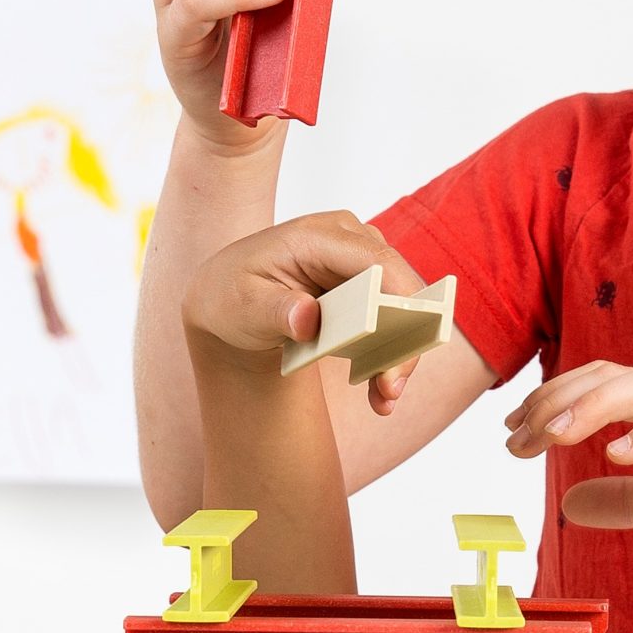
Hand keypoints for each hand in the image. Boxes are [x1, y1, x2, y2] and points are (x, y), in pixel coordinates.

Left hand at [182, 211, 417, 388]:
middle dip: (405, 336)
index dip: (400, 297)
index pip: (374, 260)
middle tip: (391, 386)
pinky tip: (378, 394)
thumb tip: (307, 318)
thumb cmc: (232, 294)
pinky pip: (391, 321)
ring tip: (385, 397)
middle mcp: (348, 240)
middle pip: (398, 285)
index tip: (407, 340)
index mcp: (317, 235)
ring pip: (402, 306)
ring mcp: (360, 263)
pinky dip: (388, 357)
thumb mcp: (242, 305)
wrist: (225, 299)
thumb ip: (275, 311)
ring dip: (400, 353)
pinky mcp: (365, 288)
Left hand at [504, 362, 632, 565]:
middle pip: (613, 375)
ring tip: (551, 436)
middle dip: (557, 401)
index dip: (553, 402)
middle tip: (514, 437)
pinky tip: (616, 456)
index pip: (603, 384)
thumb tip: (569, 503)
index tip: (513, 434)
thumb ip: (629, 500)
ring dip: (593, 406)